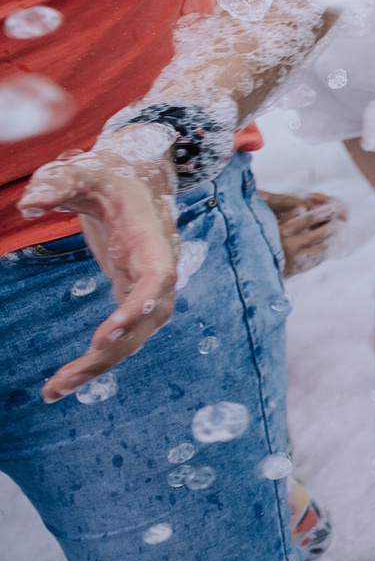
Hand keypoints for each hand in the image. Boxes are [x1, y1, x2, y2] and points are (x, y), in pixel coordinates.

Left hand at [21, 143, 179, 400]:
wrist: (141, 175)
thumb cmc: (113, 172)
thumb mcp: (87, 169)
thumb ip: (60, 181)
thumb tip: (29, 204)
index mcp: (150, 237)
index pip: (157, 279)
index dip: (136, 310)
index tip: (102, 338)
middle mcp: (158, 267)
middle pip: (146, 320)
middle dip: (110, 354)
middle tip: (61, 383)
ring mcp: (148, 283)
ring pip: (137, 334)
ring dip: (102, 365)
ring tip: (54, 391)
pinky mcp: (134, 292)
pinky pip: (125, 332)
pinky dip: (100, 357)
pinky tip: (66, 378)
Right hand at [261, 190, 346, 276]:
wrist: (255, 272)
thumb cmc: (262, 245)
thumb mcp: (271, 229)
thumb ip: (287, 218)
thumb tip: (303, 208)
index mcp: (284, 232)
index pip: (309, 219)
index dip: (324, 212)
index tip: (334, 208)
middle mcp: (291, 246)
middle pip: (321, 233)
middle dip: (334, 226)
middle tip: (343, 221)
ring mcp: (296, 259)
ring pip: (324, 247)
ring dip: (335, 239)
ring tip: (341, 233)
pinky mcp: (300, 269)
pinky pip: (319, 258)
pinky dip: (327, 251)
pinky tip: (331, 246)